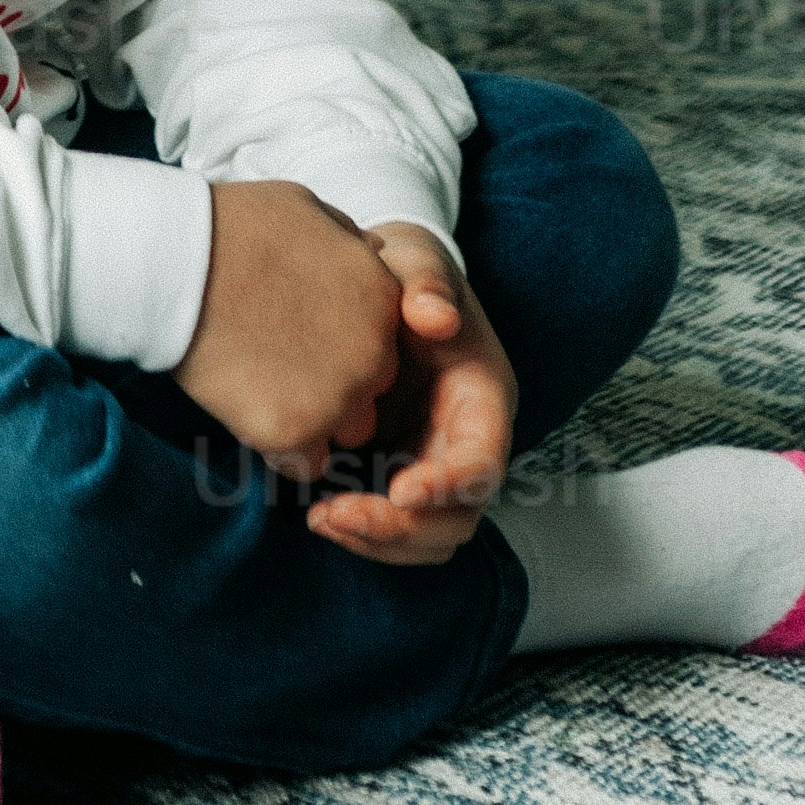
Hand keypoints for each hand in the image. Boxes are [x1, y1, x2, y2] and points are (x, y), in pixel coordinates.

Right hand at [175, 182, 406, 483]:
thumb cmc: (233, 225)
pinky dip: (278, 447)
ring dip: (312, 419)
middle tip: (275, 359)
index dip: (343, 342)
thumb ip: (350, 242)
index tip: (302, 333)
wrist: (177, 261)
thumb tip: (373, 252)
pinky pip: (302, 463)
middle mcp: (373, 353)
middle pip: (369, 392)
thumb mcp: (307, 209)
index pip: (383, 342)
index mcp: (382, 299)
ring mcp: (336, 397)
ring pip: (342, 432)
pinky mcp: (293, 432)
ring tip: (260, 386)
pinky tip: (246, 411)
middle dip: (332, 384)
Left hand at [304, 225, 518, 566]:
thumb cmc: (406, 271)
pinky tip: (318, 513)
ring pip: (427, 533)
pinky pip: (395, 523)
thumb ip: (428, 286)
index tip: (398, 491)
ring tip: (320, 519)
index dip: (447, 485)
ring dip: (379, 541)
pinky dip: (362, 531)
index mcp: (486, 398)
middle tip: (336, 514)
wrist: (382, 280)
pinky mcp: (400, 469)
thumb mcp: (418, 264)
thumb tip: (436, 317)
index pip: (483, 462)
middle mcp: (468, 440)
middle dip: (402, 529)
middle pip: (457, 516)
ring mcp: (435, 461)